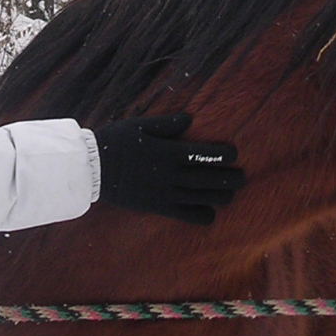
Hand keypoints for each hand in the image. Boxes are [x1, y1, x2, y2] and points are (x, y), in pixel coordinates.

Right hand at [91, 113, 245, 224]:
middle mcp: (170, 174)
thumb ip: (167, 124)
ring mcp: (165, 193)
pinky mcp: (158, 207)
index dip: (223, 155)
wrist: (93, 169)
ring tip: (230, 194)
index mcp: (167, 152)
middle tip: (242, 177)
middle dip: (230, 179)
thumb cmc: (116, 142)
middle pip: (209, 179)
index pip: (203, 154)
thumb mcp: (140, 126)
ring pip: (202, 198)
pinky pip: (186, 216)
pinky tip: (209, 212)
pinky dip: (202, 215)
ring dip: (221, 197)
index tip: (234, 154)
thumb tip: (190, 119)